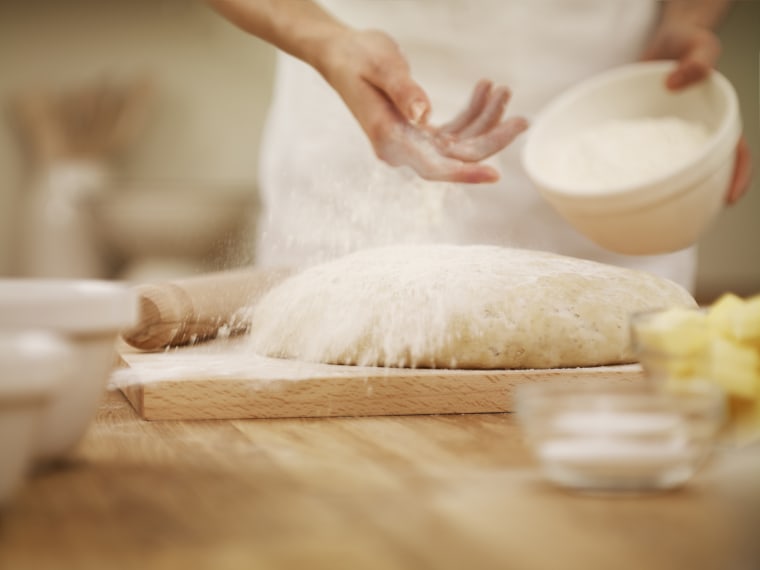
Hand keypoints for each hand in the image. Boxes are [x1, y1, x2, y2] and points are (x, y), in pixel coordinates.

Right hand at [316, 29, 527, 182]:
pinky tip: (485, 90)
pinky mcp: (418, 132)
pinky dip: (473, 113)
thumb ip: (403, 90)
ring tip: (501, 90)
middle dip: (491, 139)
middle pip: (455, 158)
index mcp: (389, 138)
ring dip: (485, 120)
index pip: (433, 167)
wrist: (340, 55)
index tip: (495, 174)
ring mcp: (411, 142)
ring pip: (459, 144)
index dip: (465, 173)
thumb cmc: (356, 57)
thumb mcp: (381, 65)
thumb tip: (424, 115)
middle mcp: (402, 148)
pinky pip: (454, 131)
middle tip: (522, 119)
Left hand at [642, 23, 750, 203]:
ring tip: (650, 214)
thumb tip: (676, 81)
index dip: (735, 176)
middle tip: (685, 218)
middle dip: (698, 197)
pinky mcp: (643, 138)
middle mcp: (692, 136)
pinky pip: (638, 158)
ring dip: (663, 193)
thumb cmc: (685, 44)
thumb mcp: (698, 44)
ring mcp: (666, 140)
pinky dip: (632, 173)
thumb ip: (696, 60)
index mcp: (716, 120)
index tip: (728, 197)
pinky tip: (619, 187)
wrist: (660, 44)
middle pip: (702, 172)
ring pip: (669, 172)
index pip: (734, 153)